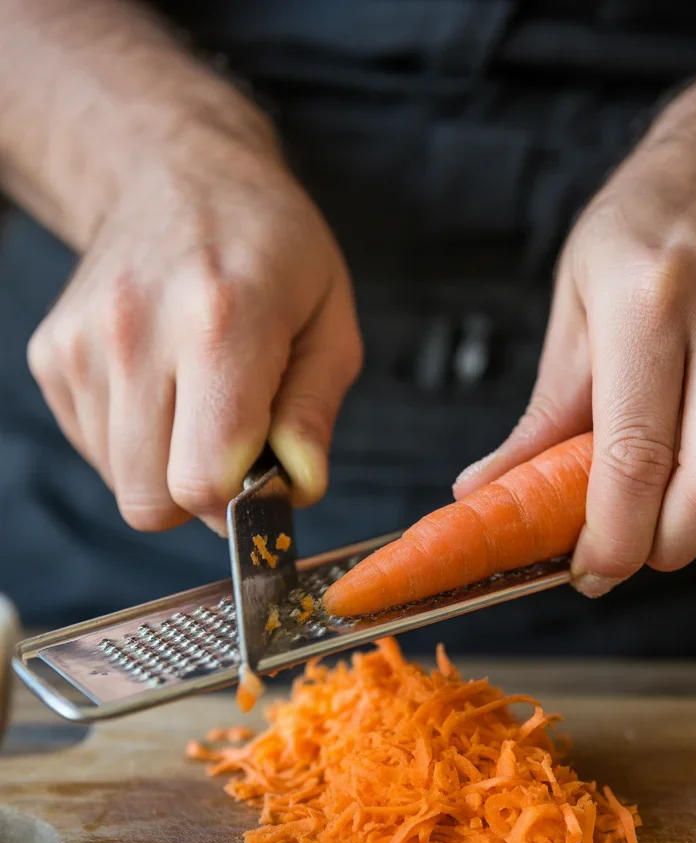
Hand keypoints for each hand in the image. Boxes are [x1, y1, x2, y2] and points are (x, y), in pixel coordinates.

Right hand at [27, 125, 361, 534]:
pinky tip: (163, 387)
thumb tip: (297, 486)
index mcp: (220, 324)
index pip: (203, 481)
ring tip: (199, 401)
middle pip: (151, 500)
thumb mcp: (328, 322)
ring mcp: (83, 344)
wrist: (176, 172)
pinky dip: (134, 442)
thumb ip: (314, 412)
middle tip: (235, 446)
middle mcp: (136, 334)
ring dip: (167, 467)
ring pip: (121, 482)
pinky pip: (96, 449)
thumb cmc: (271, 250)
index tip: (265, 475)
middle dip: (200, 497)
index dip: (240, 502)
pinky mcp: (52, 354)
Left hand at [454, 131, 695, 595]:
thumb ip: (541, 415)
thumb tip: (485, 493)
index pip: (637, 455)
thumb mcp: (573, 308)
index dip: (612, 536)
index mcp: (650, 300)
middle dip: (666, 547)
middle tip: (632, 547)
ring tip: (667, 502)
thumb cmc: (642, 239)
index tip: (590, 567)